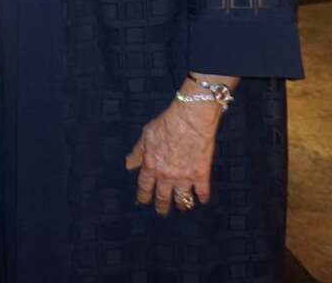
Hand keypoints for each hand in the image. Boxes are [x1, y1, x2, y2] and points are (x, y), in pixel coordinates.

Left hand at [126, 94, 221, 214]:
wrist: (190, 119)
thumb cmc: (167, 123)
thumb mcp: (146, 135)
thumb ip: (138, 152)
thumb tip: (129, 164)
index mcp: (151, 166)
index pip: (144, 187)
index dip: (143, 196)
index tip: (142, 202)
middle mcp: (166, 175)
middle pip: (162, 197)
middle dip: (161, 206)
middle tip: (162, 212)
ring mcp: (184, 177)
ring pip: (182, 199)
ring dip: (182, 205)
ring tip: (182, 208)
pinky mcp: (201, 175)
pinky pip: (202, 192)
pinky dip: (202, 198)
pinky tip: (202, 200)